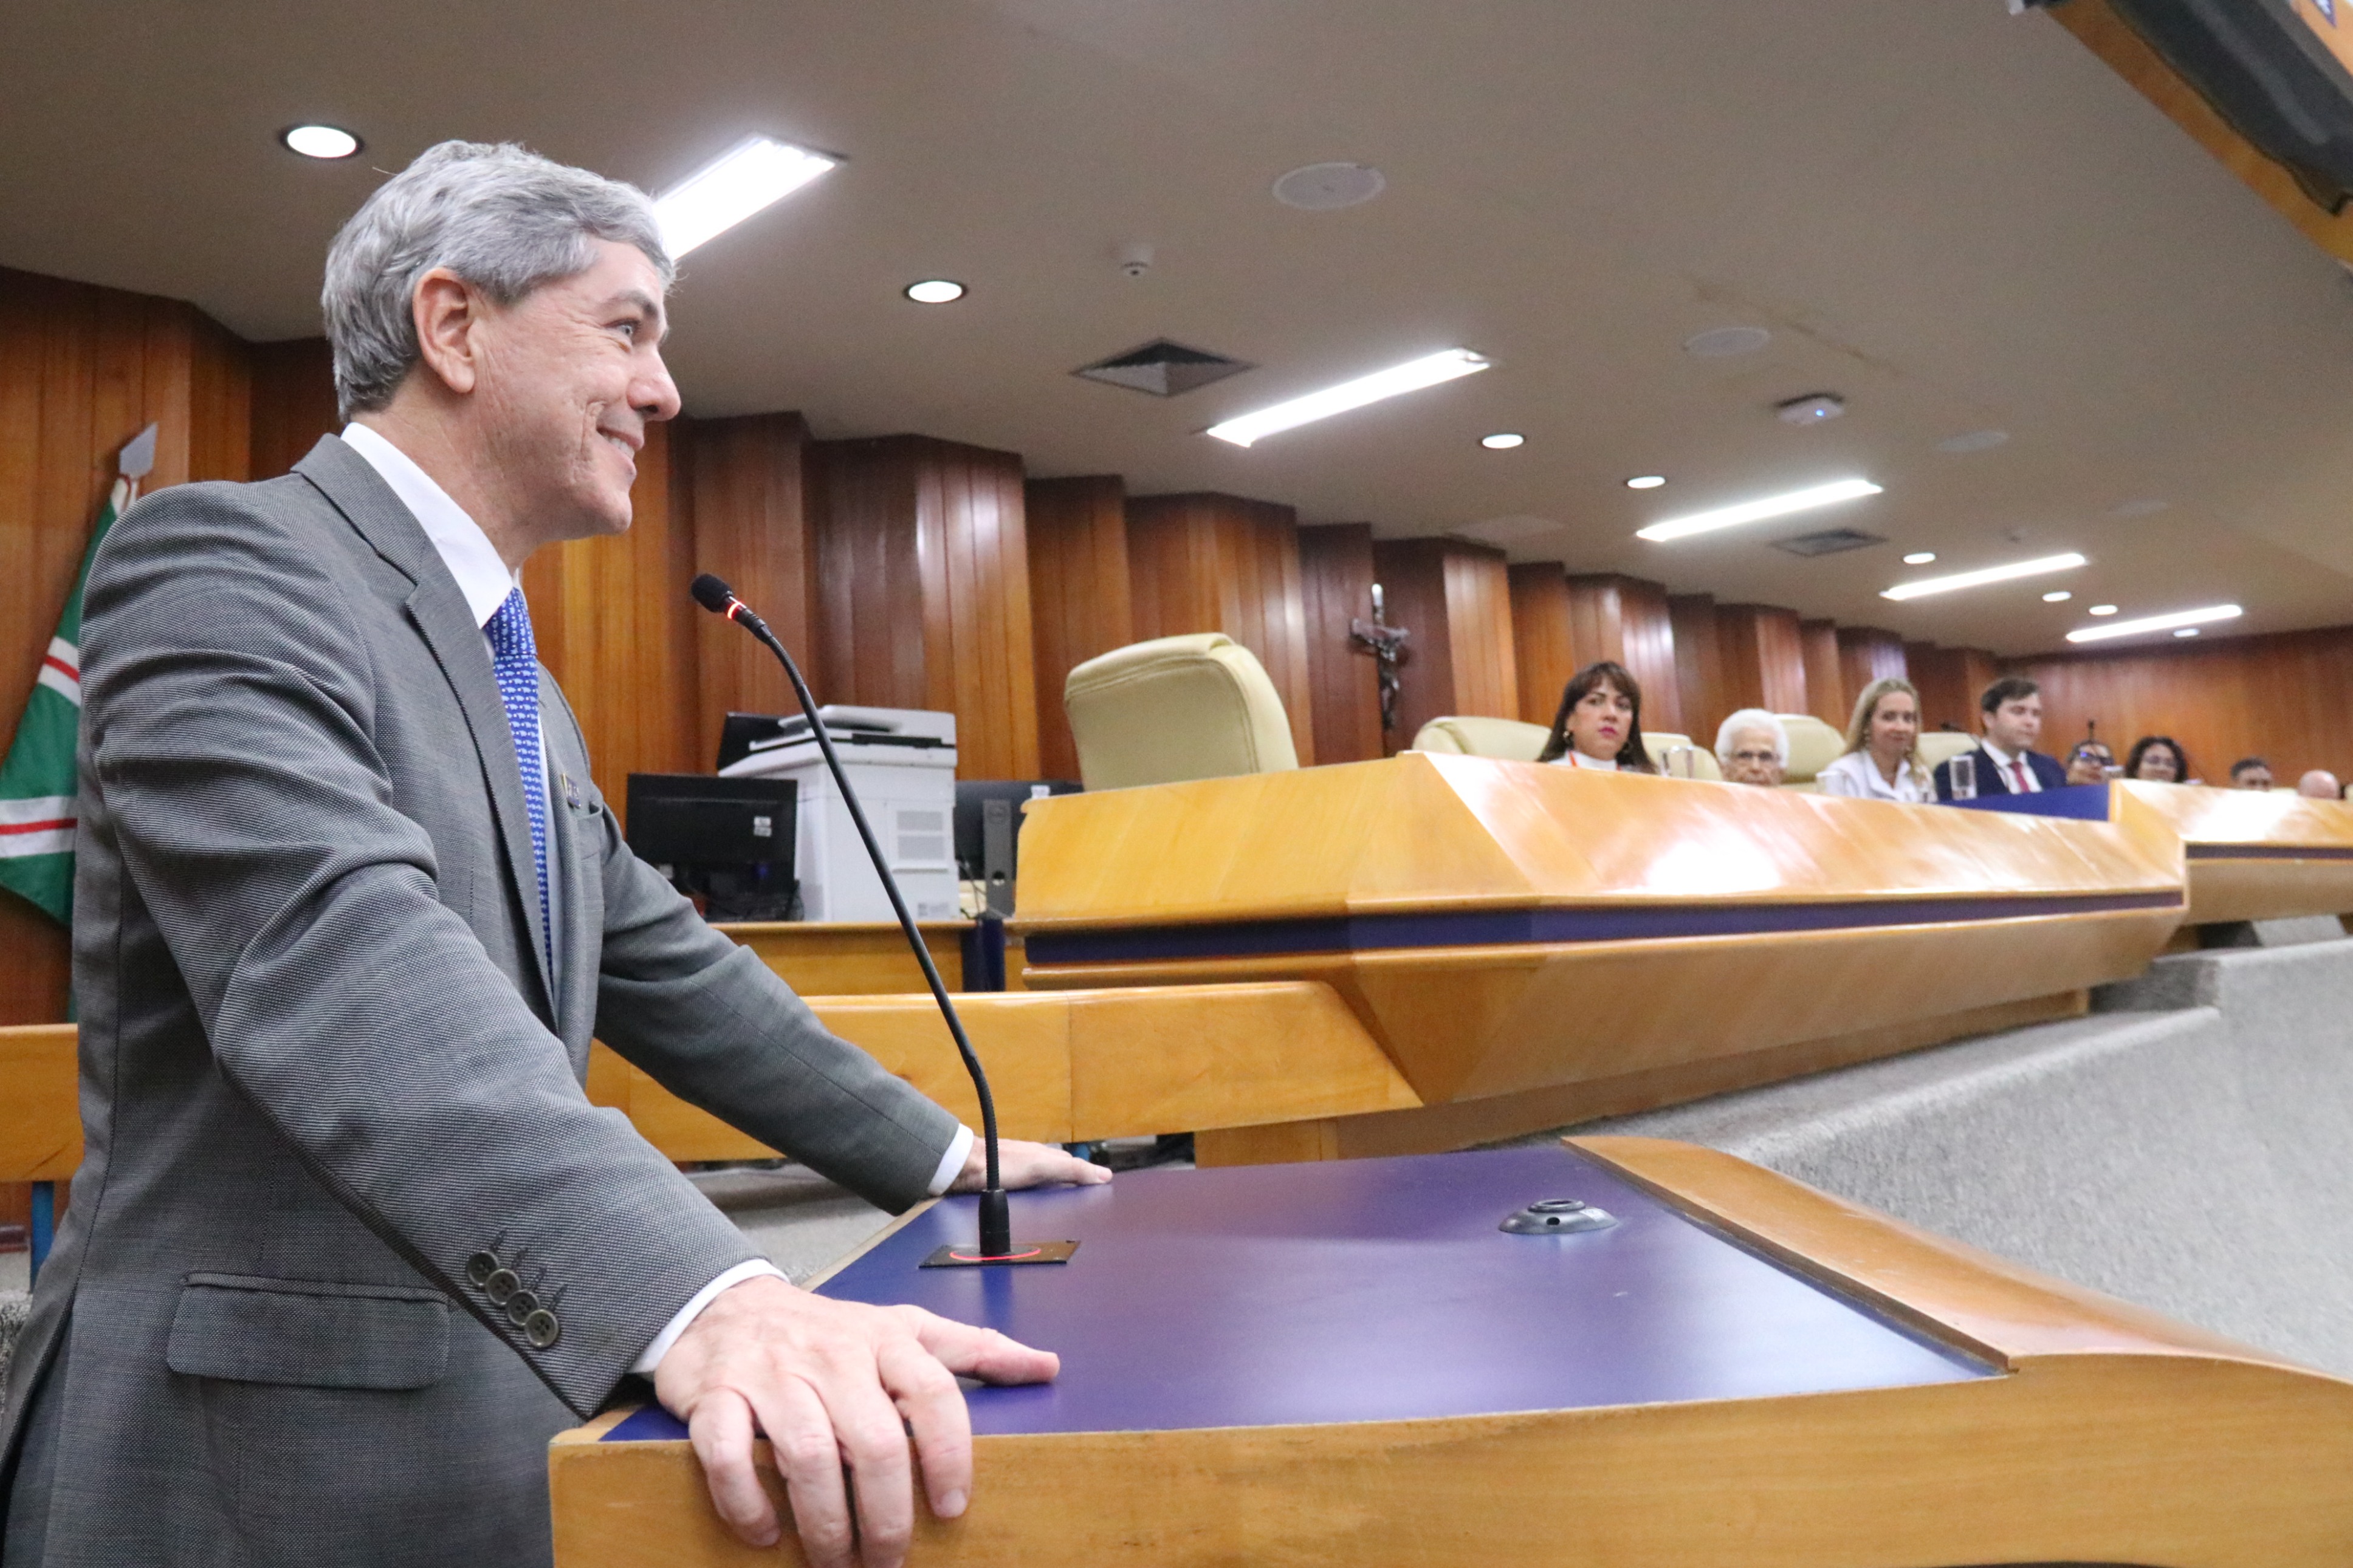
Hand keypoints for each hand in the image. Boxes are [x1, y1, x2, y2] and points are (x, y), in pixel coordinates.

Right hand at [655, 1275, 1055, 1565]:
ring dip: (824, 1523)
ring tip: (836, 1561)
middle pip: (873, 1441)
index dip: (950, 1455)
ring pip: (806, 1455)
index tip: (953, 1508)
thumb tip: (1046, 1367)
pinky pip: (727, 1455)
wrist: (728, 1305)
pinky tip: (767, 1533)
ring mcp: (772, 1373)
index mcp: (884, 1339)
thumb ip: (974, 1349)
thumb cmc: (830, 1331)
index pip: (932, 1393)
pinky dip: (747, 1503)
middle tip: (889, 1561)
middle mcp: (832, 1354)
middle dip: (886, 1515)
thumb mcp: (905, 1328)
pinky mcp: (715, 1394)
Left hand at [950, 1136, 1112, 1192]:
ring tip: (1063, 1202)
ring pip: (1041, 1182)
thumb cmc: (999, 1165)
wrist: (963, 1169)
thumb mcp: (1042, 1167)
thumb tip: (1103, 1175)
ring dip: (1053, 1190)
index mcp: (1044, 1157)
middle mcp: (1031, 1163)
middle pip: (1058, 1172)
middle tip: (1087, 1194)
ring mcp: (1016, 1173)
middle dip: (1072, 1182)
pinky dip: (1035, 1197)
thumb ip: (1072, 1170)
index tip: (1101, 1184)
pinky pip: (1025, 1191)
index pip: (1073, 1165)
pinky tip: (1032, 1205)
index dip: (1087, 1175)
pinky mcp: (1001, 1185)